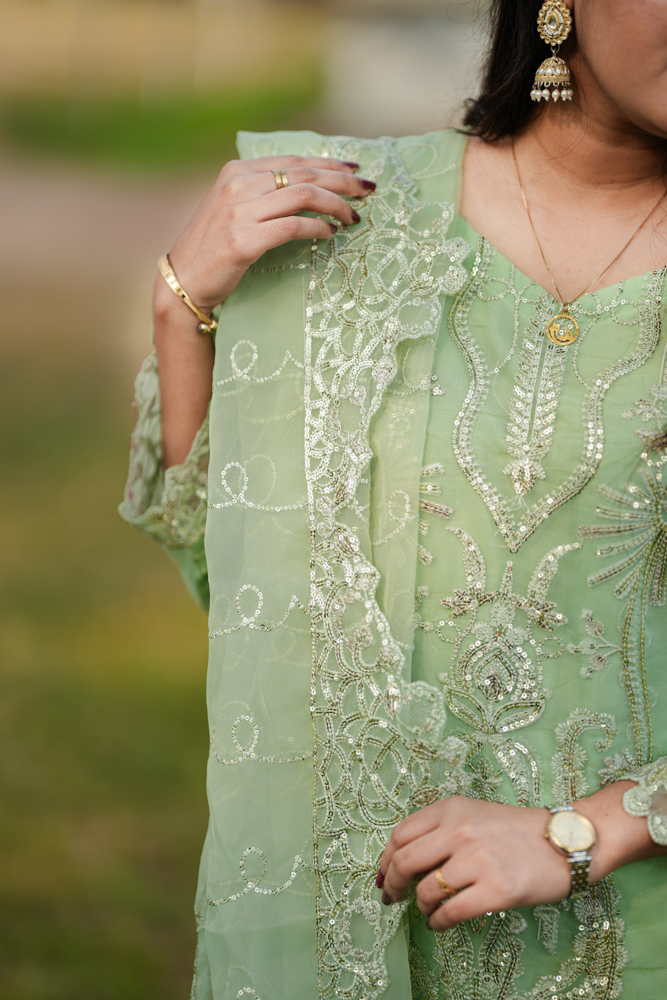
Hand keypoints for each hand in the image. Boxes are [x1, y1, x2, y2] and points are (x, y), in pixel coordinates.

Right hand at [161, 155, 374, 311]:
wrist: (184, 280)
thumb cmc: (214, 248)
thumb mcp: (234, 209)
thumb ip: (263, 193)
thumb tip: (310, 187)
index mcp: (237, 171)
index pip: (294, 160)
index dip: (330, 162)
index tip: (356, 169)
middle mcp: (238, 185)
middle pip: (305, 174)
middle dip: (343, 180)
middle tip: (369, 189)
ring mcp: (239, 211)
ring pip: (304, 196)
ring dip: (336, 205)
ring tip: (353, 217)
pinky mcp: (243, 239)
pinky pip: (294, 226)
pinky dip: (319, 228)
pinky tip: (331, 234)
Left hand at [378, 797, 571, 930]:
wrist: (563, 842)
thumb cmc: (515, 831)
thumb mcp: (472, 814)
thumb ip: (438, 830)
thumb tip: (398, 862)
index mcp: (451, 809)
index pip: (400, 834)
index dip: (385, 859)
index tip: (383, 875)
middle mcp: (459, 831)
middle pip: (404, 862)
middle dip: (392, 885)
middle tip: (392, 898)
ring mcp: (477, 860)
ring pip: (426, 891)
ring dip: (421, 906)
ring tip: (428, 909)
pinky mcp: (495, 890)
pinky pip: (451, 913)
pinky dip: (438, 923)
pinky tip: (440, 923)